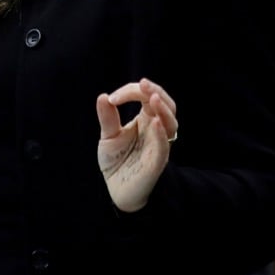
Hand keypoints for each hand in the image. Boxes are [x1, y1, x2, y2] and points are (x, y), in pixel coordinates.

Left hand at [96, 77, 177, 211]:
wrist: (118, 190)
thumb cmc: (118, 162)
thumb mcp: (109, 136)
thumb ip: (108, 118)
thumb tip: (102, 96)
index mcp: (146, 119)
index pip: (146, 96)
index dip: (131, 91)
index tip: (112, 99)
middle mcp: (156, 129)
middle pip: (167, 104)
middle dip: (156, 91)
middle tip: (143, 84)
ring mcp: (159, 145)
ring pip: (172, 123)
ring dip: (163, 109)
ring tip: (153, 98)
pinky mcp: (157, 161)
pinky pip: (164, 146)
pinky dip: (162, 133)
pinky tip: (155, 122)